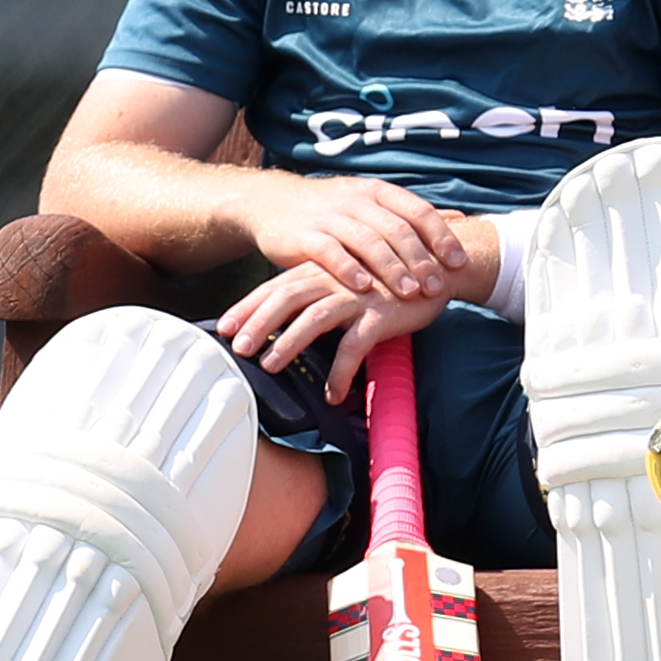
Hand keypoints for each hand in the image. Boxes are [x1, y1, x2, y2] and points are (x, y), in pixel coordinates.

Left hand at [216, 258, 449, 398]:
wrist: (438, 266)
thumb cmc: (389, 277)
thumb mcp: (348, 277)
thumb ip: (320, 291)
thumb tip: (288, 316)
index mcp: (323, 268)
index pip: (275, 286)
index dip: (247, 306)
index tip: (222, 327)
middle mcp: (336, 277)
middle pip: (286, 298)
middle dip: (258, 323)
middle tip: (236, 347)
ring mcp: (359, 295)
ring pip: (314, 317)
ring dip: (288, 341)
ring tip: (269, 365)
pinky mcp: (383, 314)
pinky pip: (356, 346)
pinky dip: (341, 371)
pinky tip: (332, 394)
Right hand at [242, 173, 468, 302]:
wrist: (272, 201)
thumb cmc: (333, 209)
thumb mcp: (373, 202)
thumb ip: (412, 214)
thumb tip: (462, 219)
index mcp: (378, 192)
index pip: (418, 211)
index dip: (441, 236)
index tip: (459, 262)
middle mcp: (357, 200)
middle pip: (397, 229)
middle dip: (420, 260)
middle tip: (437, 287)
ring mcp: (330, 216)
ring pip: (368, 241)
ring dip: (392, 268)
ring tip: (410, 292)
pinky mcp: (304, 235)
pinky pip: (330, 252)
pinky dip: (349, 269)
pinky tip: (365, 288)